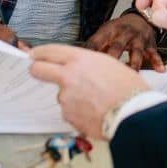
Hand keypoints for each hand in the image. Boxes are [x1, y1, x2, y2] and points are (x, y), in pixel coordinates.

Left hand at [30, 44, 148, 139]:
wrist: (132, 113)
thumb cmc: (128, 87)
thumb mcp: (108, 64)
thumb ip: (86, 64)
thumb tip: (76, 68)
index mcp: (79, 59)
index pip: (49, 51)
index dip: (39, 53)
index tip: (33, 56)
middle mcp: (68, 76)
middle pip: (38, 70)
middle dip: (37, 70)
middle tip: (40, 72)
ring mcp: (65, 97)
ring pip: (61, 94)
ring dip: (72, 97)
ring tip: (95, 100)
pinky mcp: (68, 115)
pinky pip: (70, 111)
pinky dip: (79, 112)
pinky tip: (95, 111)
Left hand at [86, 13, 164, 71]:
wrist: (140, 17)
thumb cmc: (118, 29)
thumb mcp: (104, 32)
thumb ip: (93, 47)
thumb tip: (76, 62)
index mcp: (109, 31)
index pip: (97, 42)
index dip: (90, 53)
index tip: (84, 66)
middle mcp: (124, 33)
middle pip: (117, 47)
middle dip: (112, 59)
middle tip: (106, 73)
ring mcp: (138, 39)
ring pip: (136, 52)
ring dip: (134, 64)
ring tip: (132, 75)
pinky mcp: (150, 44)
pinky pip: (154, 54)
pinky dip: (157, 62)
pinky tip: (160, 70)